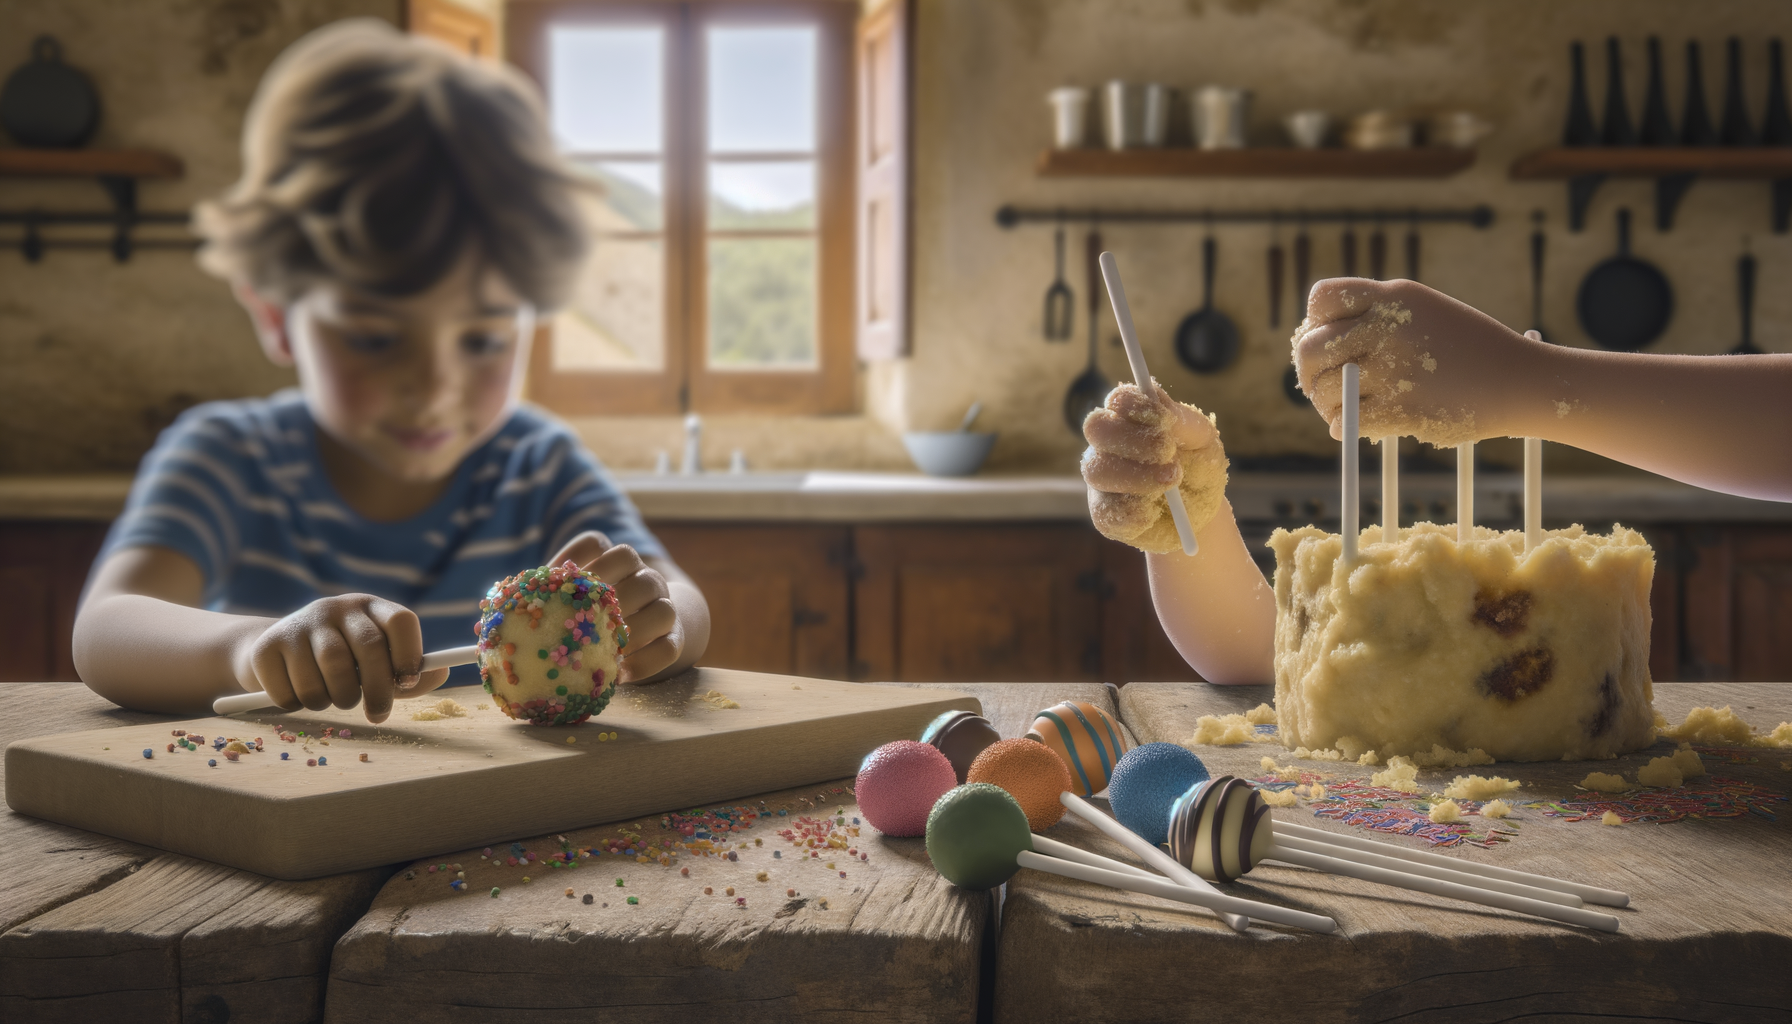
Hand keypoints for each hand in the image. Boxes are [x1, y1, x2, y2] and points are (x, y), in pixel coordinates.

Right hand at [238, 595, 447, 722]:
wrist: (273, 654)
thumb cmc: (340, 665)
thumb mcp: (378, 664)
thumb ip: (410, 674)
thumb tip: (441, 673)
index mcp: (370, 608)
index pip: (401, 621)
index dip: (410, 655)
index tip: (406, 683)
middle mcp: (335, 608)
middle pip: (367, 648)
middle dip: (378, 690)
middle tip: (377, 714)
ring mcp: (299, 623)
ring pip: (329, 671)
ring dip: (336, 700)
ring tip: (334, 700)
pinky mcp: (267, 645)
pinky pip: (291, 689)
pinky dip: (299, 704)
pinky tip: (299, 696)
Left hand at [547, 532, 683, 681]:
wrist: (656, 633)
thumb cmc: (598, 620)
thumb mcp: (577, 606)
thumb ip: (547, 605)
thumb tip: (491, 622)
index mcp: (614, 562)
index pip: (595, 542)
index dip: (572, 556)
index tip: (551, 578)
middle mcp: (643, 575)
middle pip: (631, 563)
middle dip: (604, 588)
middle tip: (582, 617)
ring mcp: (665, 604)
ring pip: (661, 606)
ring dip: (634, 629)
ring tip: (609, 651)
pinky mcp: (677, 636)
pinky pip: (669, 647)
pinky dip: (645, 662)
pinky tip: (620, 675)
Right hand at [1080, 381, 1225, 552]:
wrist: (1203, 514)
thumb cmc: (1200, 468)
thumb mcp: (1202, 441)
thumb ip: (1183, 420)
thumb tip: (1159, 403)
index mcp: (1131, 418)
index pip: (1119, 400)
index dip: (1136, 405)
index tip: (1166, 420)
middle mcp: (1109, 445)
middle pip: (1096, 428)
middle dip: (1132, 439)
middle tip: (1168, 453)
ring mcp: (1102, 480)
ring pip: (1096, 470)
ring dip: (1134, 476)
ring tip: (1171, 481)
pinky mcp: (1105, 515)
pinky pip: (1105, 512)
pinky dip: (1132, 513)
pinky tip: (1153, 513)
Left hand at [1291, 278, 1545, 446]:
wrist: (1521, 380)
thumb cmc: (1468, 349)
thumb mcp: (1423, 313)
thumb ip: (1376, 319)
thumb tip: (1317, 345)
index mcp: (1393, 297)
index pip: (1322, 299)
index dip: (1315, 324)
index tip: (1329, 343)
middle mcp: (1388, 327)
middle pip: (1309, 347)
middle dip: (1306, 372)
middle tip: (1318, 385)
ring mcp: (1394, 368)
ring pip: (1322, 389)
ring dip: (1325, 404)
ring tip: (1341, 408)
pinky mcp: (1402, 408)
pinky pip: (1344, 420)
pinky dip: (1342, 426)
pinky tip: (1352, 425)